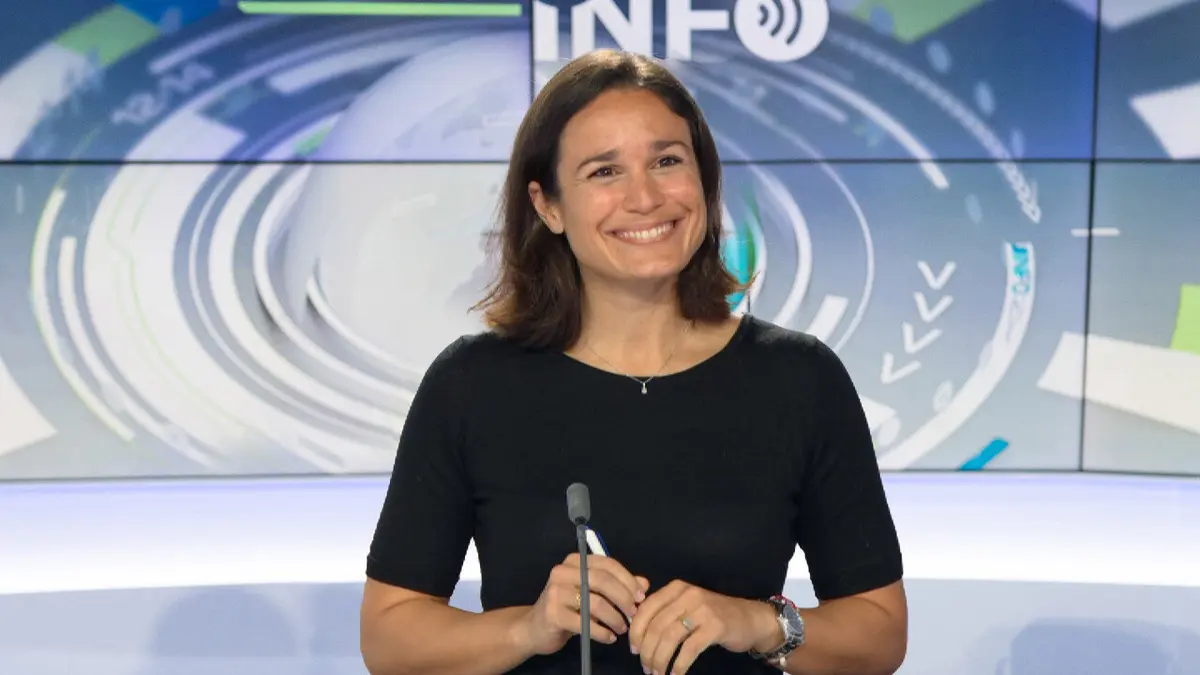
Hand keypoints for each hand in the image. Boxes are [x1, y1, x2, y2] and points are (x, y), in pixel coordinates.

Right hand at [513, 553, 650, 656]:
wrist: (535, 628)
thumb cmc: (568, 609)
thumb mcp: (593, 594)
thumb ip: (617, 586)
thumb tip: (644, 584)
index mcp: (575, 561)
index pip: (607, 564)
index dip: (628, 579)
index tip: (641, 596)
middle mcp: (562, 571)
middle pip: (602, 580)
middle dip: (623, 598)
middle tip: (634, 613)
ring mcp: (555, 592)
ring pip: (595, 602)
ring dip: (615, 618)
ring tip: (622, 628)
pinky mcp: (552, 613)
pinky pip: (585, 623)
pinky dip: (602, 632)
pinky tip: (609, 638)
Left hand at [628, 580, 780, 674]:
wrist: (751, 619)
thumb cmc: (714, 615)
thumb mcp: (687, 606)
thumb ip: (664, 611)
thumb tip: (635, 630)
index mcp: (676, 588)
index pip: (646, 609)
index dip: (636, 632)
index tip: (634, 650)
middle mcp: (688, 595)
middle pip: (656, 626)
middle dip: (647, 651)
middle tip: (646, 667)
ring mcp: (702, 609)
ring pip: (670, 638)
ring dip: (660, 660)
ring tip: (657, 673)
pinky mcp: (715, 627)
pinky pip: (689, 649)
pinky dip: (679, 665)